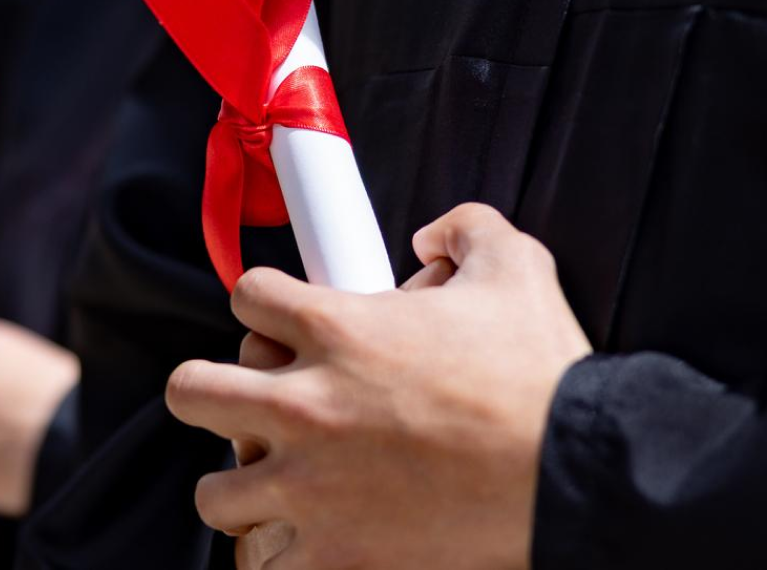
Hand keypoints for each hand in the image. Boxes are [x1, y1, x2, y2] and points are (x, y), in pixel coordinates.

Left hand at [167, 203, 590, 568]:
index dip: (264, 303)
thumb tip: (434, 233)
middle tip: (244, 401)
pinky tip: (305, 538)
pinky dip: (278, 555)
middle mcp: (305, 406)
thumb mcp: (516, 269)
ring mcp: (310, 487)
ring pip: (214, 490)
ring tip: (273, 480)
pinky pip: (261, 566)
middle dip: (209, 391)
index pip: (245, 296)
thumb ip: (467, 229)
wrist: (575, 477)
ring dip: (239, 483)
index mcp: (337, 330)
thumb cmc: (543, 380)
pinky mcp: (332, 554)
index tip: (285, 324)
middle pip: (191, 390)